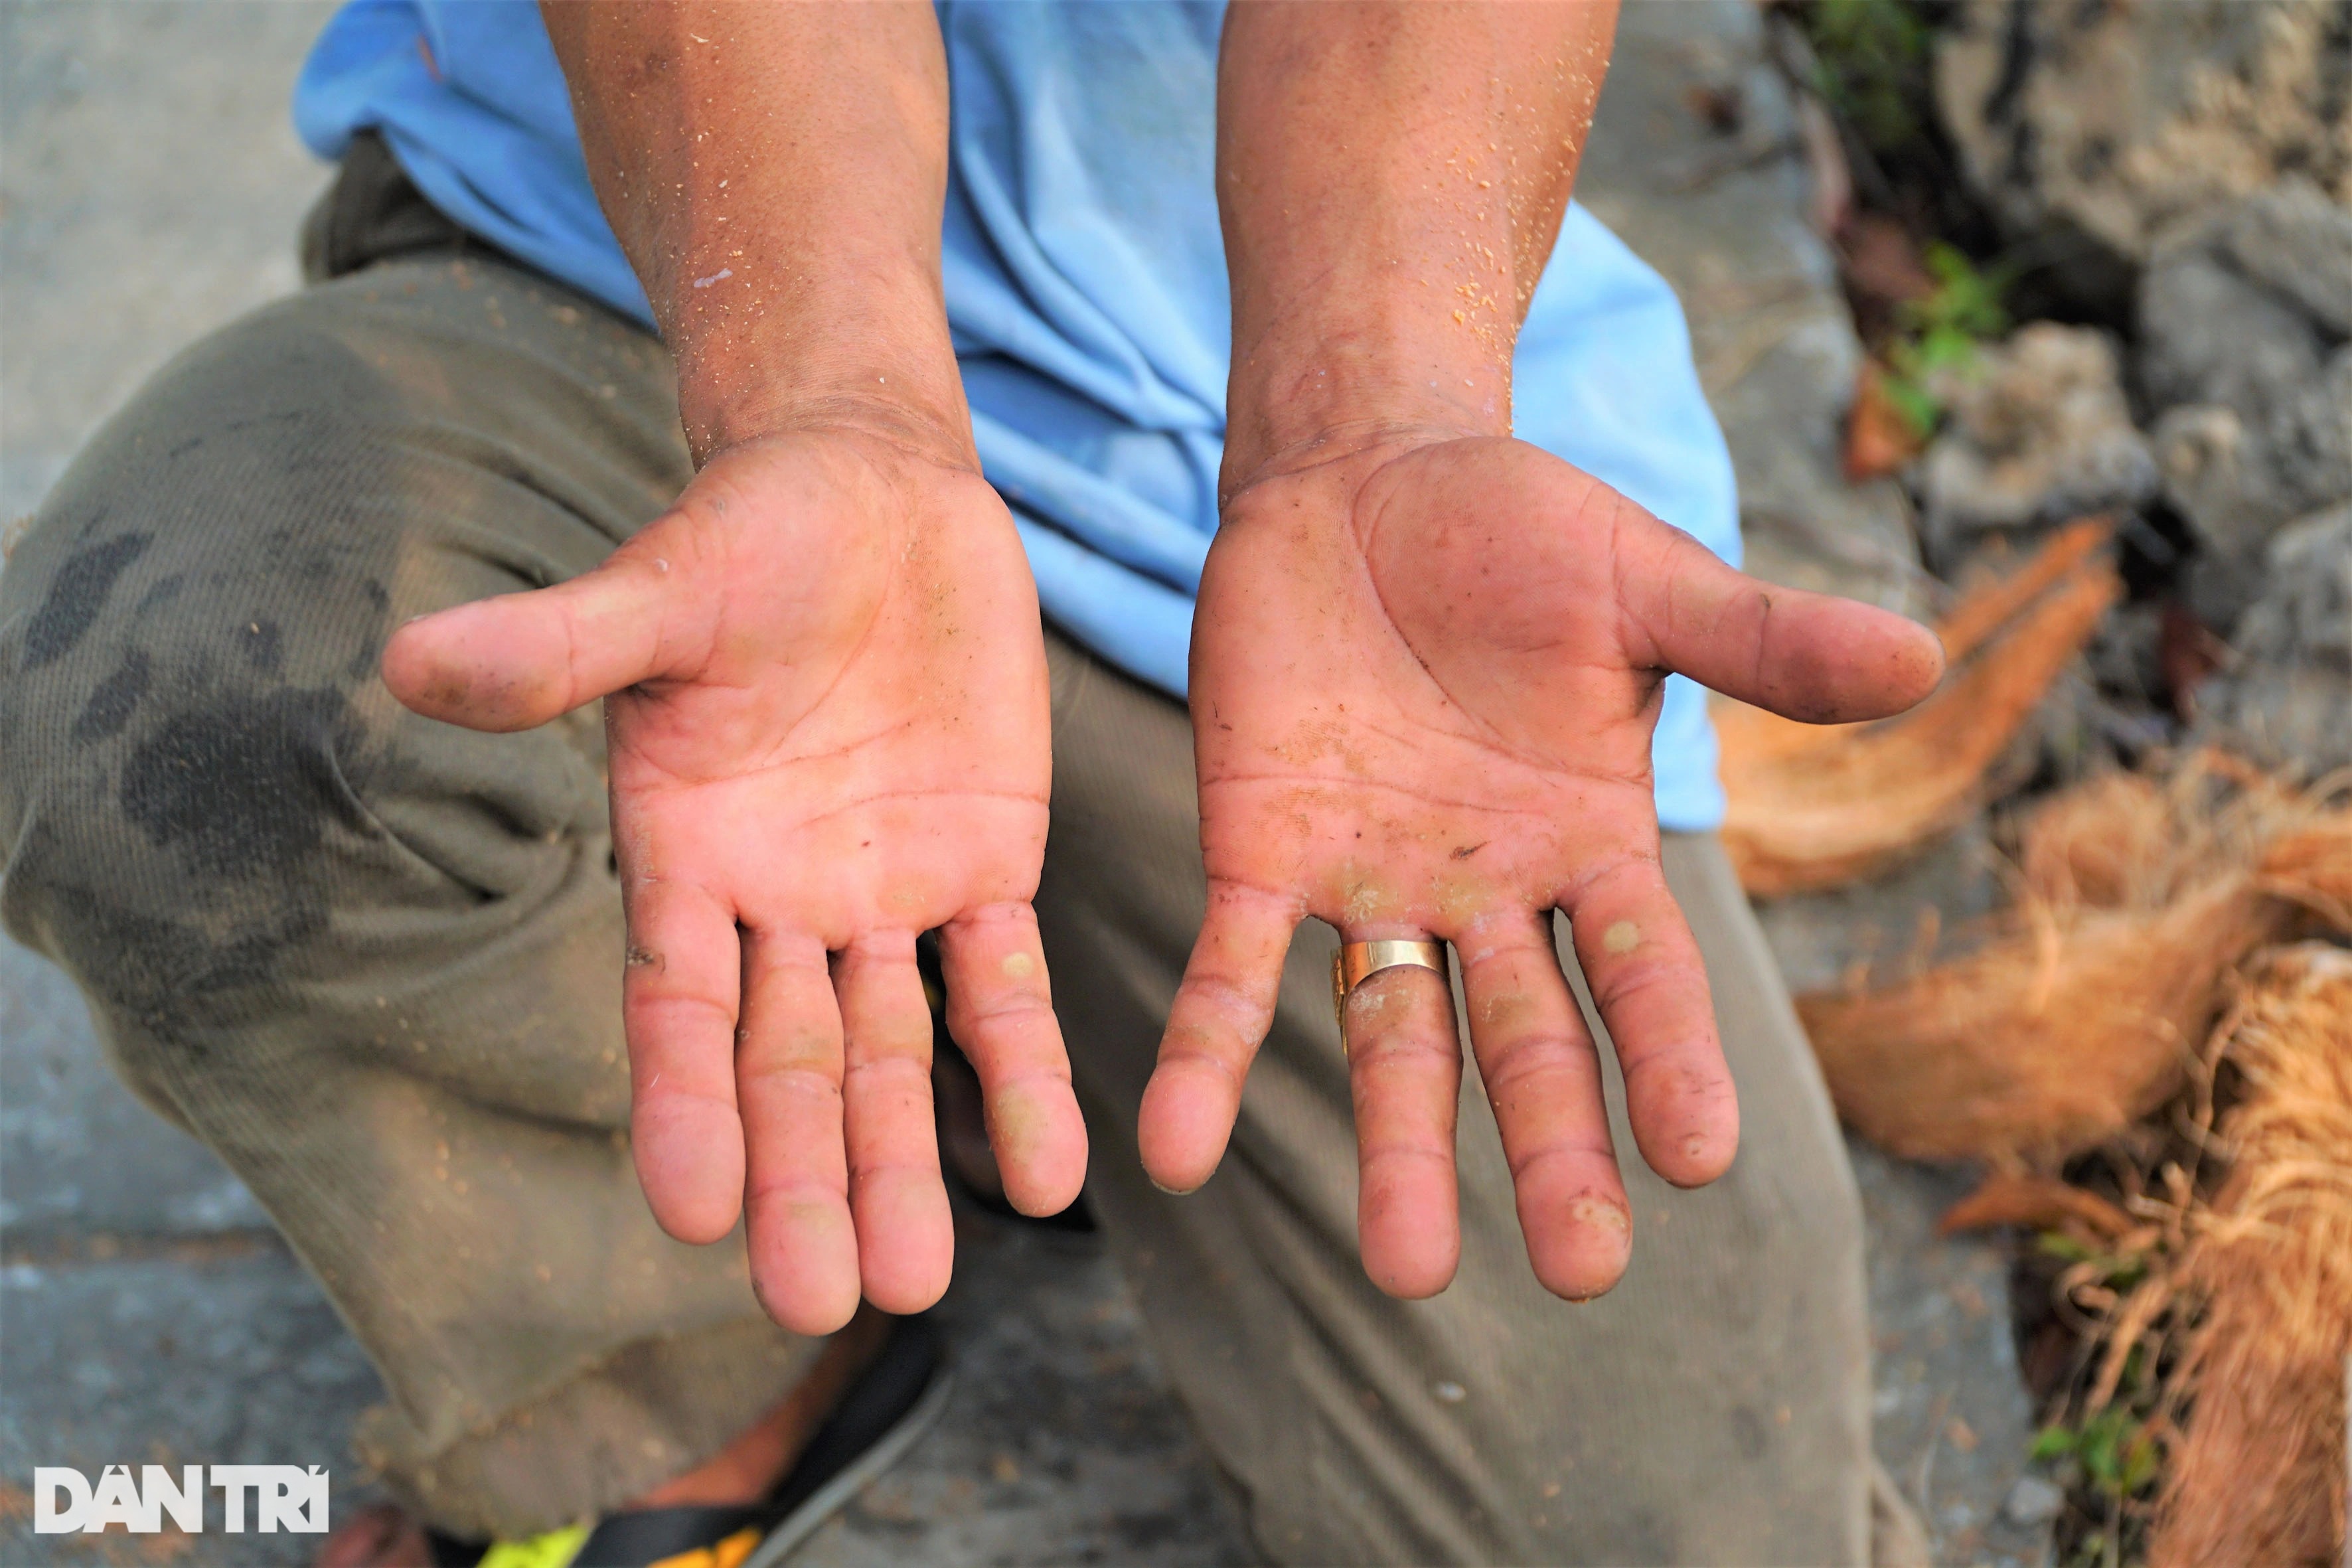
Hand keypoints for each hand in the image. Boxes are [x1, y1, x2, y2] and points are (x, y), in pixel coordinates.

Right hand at [383, 430, 1086, 1332]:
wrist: (872, 492)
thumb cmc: (744, 538)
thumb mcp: (659, 591)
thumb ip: (558, 646)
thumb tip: (410, 660)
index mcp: (685, 856)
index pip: (680, 1008)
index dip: (688, 1107)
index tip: (694, 1216)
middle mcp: (776, 904)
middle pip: (789, 1065)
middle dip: (804, 1180)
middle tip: (824, 1302)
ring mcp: (882, 897)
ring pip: (893, 1055)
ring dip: (905, 1162)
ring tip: (921, 1278)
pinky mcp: (983, 866)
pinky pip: (1005, 988)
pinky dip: (1026, 1072)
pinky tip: (1056, 1171)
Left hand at [1139, 434, 1941, 1300]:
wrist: (1364, 480)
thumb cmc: (1520, 532)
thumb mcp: (1646, 583)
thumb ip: (1760, 639)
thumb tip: (1923, 659)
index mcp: (1591, 842)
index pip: (1645, 975)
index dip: (1671, 1061)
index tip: (1702, 1160)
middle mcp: (1487, 892)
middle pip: (1526, 1039)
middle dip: (1553, 1149)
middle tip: (1582, 1272)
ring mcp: (1371, 883)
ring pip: (1390, 1036)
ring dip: (1396, 1149)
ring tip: (1406, 1268)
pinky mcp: (1258, 852)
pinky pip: (1228, 972)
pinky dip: (1205, 1057)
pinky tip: (1171, 1152)